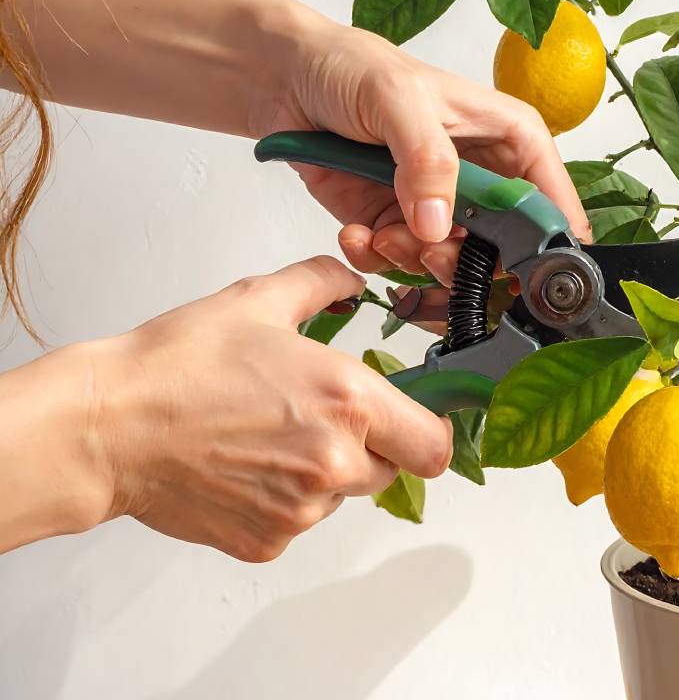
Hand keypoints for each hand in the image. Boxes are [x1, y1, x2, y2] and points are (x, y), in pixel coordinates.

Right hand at [89, 256, 451, 561]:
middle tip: (314, 417)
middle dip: (367, 447)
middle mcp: (334, 462)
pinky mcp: (267, 539)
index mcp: (348, 401)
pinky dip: (280, 500)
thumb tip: (350, 280)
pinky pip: (297, 522)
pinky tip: (241, 466)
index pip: (433, 446)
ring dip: (321, 474)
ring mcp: (301, 509)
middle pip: (390, 471)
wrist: (106, 427)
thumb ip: (320, 283)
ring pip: (341, 497)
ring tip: (264, 437)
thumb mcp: (257, 301)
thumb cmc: (176, 367)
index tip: (411, 422)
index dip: (426, 432)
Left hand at [251, 13, 590, 288]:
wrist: (287, 78)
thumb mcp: (398, 98)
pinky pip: (401, 264)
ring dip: (414, 260)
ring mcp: (441, 205)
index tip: (511, 265)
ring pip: (453, 265)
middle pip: (504, 248)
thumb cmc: (352, 67)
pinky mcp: (399, 224)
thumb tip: (438, 223)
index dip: (545, 242)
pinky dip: (376, 259)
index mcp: (511, 138)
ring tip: (381, 233)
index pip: (552, 201)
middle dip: (465, 259)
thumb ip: (427, 158)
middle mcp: (483, 177)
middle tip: (430, 248)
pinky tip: (356, 232)